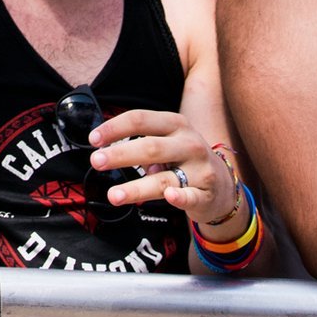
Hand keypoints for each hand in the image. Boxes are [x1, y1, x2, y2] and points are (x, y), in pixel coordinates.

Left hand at [89, 109, 239, 231]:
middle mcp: (189, 143)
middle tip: (96, 162)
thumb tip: (106, 151)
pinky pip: (191, 195)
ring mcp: (200, 169)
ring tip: (113, 195)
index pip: (140, 119)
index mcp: (175, 124)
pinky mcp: (206, 193)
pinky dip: (180, 196)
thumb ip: (141, 142)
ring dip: (136, 187)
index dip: (114, 128)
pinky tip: (170, 196)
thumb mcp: (166, 140)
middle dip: (120, 154)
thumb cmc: (183, 158)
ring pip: (164, 177)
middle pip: (150, 147)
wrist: (222, 185)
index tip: (93, 139)